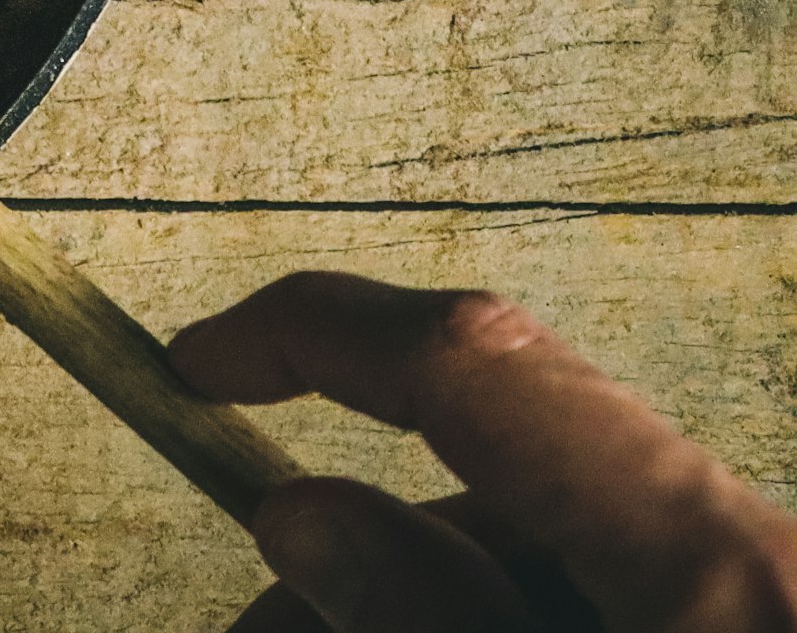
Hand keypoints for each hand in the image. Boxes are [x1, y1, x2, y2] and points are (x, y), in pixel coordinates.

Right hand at [170, 272, 796, 631]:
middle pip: (491, 483)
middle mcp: (741, 544)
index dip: (306, 333)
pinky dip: (502, 620)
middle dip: (347, 548)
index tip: (195, 364)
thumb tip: (299, 514)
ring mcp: (752, 589)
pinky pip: (601, 597)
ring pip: (539, 554)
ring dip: (411, 603)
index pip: (464, 358)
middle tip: (250, 625)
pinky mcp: (746, 623)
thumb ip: (426, 616)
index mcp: (697, 547)